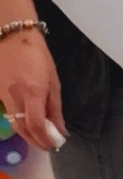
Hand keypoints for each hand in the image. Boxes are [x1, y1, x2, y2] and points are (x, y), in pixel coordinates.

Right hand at [0, 0, 65, 150]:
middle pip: (23, 130)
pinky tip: (27, 122)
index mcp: (31, 93)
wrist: (11, 33)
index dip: (45, 141)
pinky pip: (8, 113)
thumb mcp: (52, 81)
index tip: (54, 146)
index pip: (37, 127)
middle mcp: (14, 97)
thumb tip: (61, 130)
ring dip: (27, 134)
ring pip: (14, 123)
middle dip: (36, 142)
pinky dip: (19, 122)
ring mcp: (2, 95)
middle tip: (48, 145)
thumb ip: (55, 108)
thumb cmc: (37, 54)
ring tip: (40, 136)